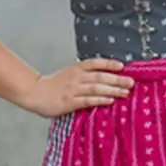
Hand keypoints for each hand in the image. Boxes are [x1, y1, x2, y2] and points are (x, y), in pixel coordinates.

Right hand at [18, 58, 133, 117]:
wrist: (34, 93)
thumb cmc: (54, 85)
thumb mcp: (69, 74)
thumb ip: (84, 75)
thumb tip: (105, 77)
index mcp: (76, 69)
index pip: (94, 63)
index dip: (109, 64)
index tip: (122, 66)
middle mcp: (76, 77)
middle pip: (100, 76)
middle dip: (117, 79)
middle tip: (131, 82)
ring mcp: (73, 89)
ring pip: (96, 87)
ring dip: (113, 89)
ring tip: (125, 92)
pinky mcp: (69, 102)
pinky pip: (88, 100)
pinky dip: (100, 99)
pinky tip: (110, 100)